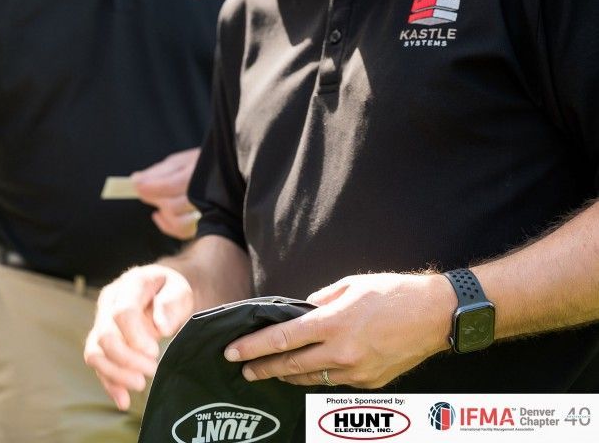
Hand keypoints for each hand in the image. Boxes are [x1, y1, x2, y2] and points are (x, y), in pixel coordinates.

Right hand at [84, 264, 193, 409]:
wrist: (164, 293)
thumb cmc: (171, 291)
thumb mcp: (179, 289)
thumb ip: (171, 303)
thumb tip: (161, 327)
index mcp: (130, 284)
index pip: (122, 311)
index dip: (136, 336)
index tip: (154, 352)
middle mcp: (109, 302)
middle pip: (105, 335)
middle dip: (127, 359)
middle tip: (153, 369)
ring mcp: (102, 321)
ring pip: (95, 352)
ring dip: (116, 374)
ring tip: (141, 384)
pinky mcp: (101, 342)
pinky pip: (98, 364)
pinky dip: (109, 384)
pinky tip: (124, 399)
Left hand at [132, 148, 200, 238]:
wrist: (226, 172)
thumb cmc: (200, 165)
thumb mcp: (181, 161)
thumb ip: (159, 172)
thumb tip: (136, 180)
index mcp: (201, 174)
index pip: (172, 186)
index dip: (152, 187)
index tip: (136, 185)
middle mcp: (207, 195)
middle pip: (173, 206)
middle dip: (154, 198)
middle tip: (142, 190)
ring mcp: (208, 213)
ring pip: (178, 221)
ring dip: (161, 211)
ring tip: (155, 200)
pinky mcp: (205, 225)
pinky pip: (182, 232)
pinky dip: (166, 226)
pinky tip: (158, 215)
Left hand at [224, 272, 453, 388]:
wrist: (435, 316)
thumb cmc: (394, 293)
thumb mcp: (352, 285)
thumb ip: (321, 300)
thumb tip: (302, 311)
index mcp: (334, 323)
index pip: (284, 339)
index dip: (255, 347)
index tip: (234, 352)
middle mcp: (342, 352)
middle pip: (291, 366)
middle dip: (263, 368)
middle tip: (243, 369)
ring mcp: (356, 372)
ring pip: (311, 379)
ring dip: (288, 375)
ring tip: (271, 371)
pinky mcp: (369, 383)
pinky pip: (335, 381)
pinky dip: (319, 375)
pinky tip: (310, 369)